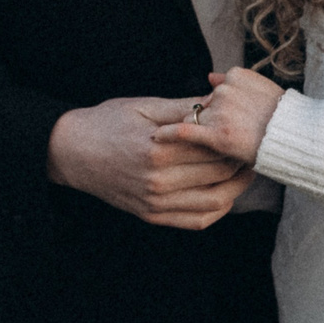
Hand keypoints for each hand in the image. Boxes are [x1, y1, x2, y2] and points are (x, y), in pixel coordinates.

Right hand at [46, 96, 260, 229]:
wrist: (69, 151)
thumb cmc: (105, 122)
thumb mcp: (142, 106)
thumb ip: (182, 107)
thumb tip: (218, 101)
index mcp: (158, 148)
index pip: (213, 147)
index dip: (235, 138)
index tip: (248, 128)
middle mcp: (158, 180)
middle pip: (218, 173)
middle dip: (241, 160)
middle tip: (254, 147)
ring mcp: (155, 202)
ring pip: (214, 201)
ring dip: (237, 187)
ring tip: (246, 170)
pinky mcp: (151, 215)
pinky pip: (196, 221)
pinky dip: (218, 210)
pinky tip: (226, 194)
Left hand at [157, 67, 286, 165]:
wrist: (300, 137)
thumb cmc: (285, 116)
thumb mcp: (262, 88)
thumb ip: (232, 80)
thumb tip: (209, 77)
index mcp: (236, 76)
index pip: (214, 92)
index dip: (218, 110)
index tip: (229, 122)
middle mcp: (225, 90)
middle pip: (202, 107)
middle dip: (207, 122)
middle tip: (223, 137)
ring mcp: (220, 112)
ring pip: (194, 120)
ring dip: (195, 132)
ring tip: (200, 145)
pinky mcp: (218, 134)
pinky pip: (185, 132)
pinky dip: (168, 134)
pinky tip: (156, 138)